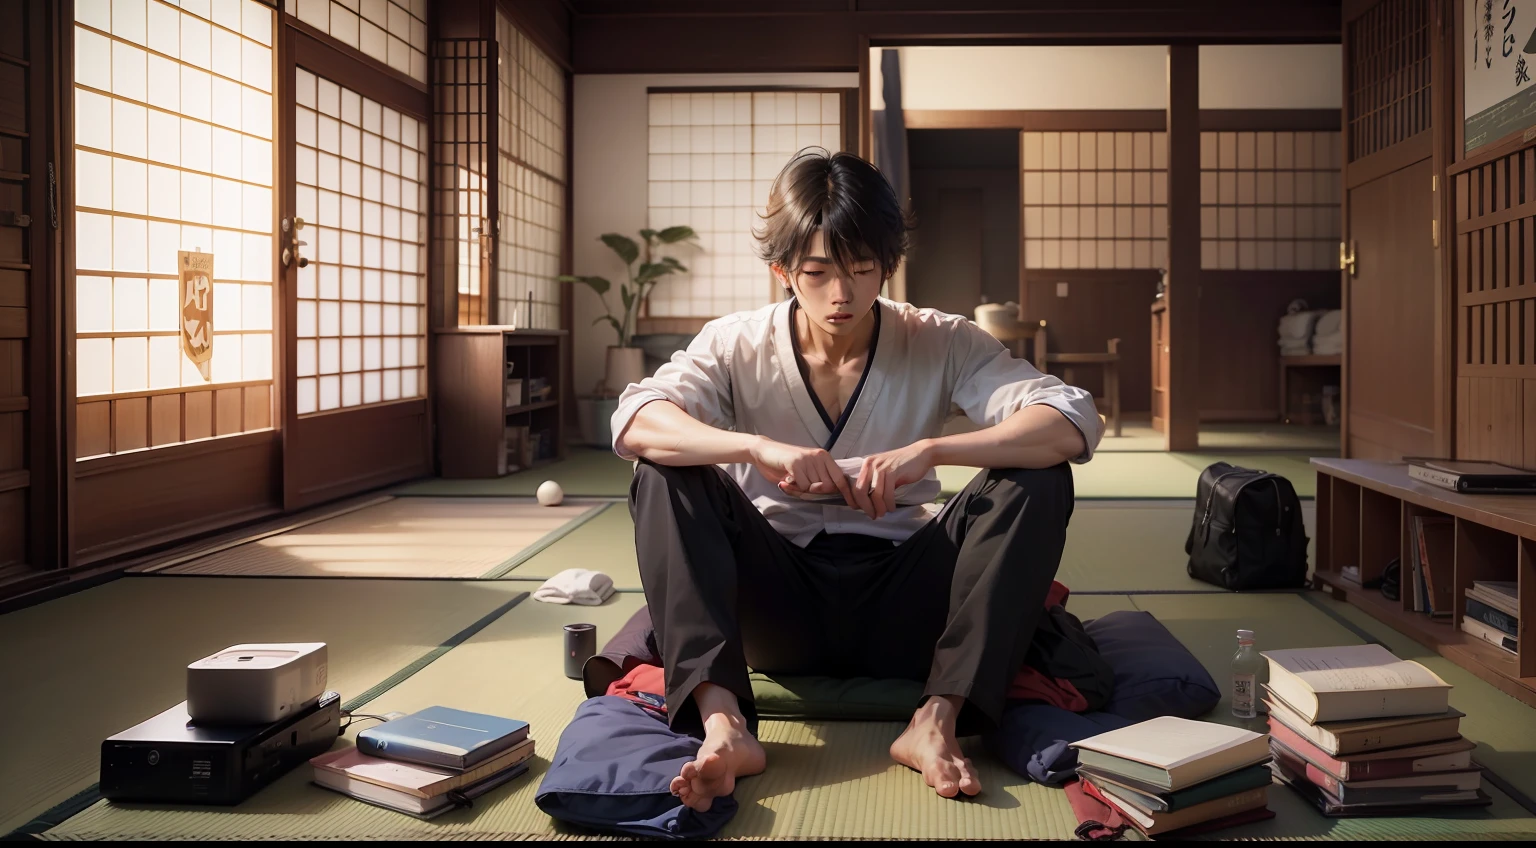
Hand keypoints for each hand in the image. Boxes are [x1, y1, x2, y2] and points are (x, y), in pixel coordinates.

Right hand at [747, 437, 875, 517]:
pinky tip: (786, 480)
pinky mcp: (796, 463)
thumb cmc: (785, 463)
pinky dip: (795, 488)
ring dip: (802, 490)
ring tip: (792, 481)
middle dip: (817, 493)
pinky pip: (803, 486)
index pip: (841, 478)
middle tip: (801, 487)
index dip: (848, 493)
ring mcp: (808, 459)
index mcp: (824, 457)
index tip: (853, 505)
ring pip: (815, 488)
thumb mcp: (807, 469)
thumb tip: (834, 493)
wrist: (764, 451)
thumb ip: (819, 478)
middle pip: (829, 487)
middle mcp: (819, 456)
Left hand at [854, 441, 935, 519]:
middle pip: (860, 491)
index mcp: (867, 464)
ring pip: (875, 495)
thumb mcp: (884, 471)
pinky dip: (890, 504)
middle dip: (866, 507)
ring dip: (880, 508)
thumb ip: (875, 483)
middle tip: (873, 515)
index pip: (855, 486)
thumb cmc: (902, 465)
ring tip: (883, 513)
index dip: (856, 501)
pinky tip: (892, 507)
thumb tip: (868, 503)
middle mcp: (871, 465)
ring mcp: (882, 467)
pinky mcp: (893, 472)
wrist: (920, 454)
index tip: (861, 510)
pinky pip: (888, 494)